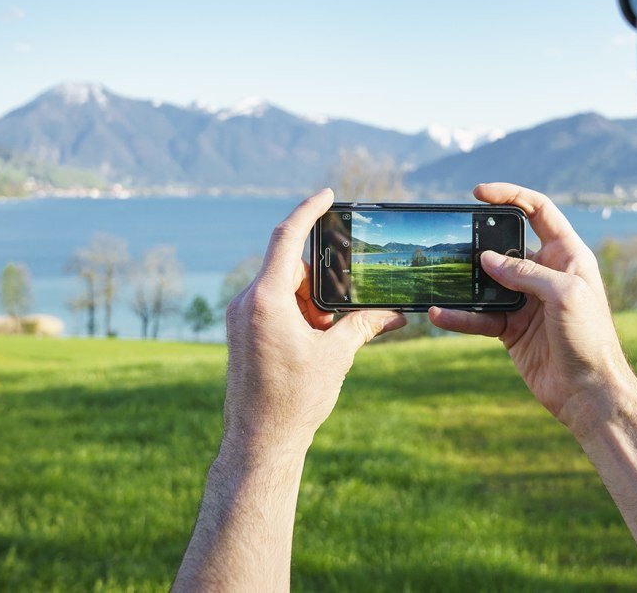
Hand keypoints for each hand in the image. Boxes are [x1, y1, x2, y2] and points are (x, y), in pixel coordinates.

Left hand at [222, 188, 405, 454]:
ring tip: (328, 337)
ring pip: (283, 289)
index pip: (287, 238)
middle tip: (344, 308)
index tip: (326, 195)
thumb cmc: (295, 400)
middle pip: (291, 268)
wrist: (260, 441)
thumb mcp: (337, 356)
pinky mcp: (240, 332)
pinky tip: (315, 341)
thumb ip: (364, 325)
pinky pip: (272, 307)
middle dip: (322, 281)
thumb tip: (396, 314)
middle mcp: (247, 302)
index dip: (308, 211)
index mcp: (266, 300)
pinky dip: (296, 314)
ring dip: (310, 303)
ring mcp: (240, 317)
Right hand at [429, 183, 636, 433]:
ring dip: (464, 282)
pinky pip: (480, 316)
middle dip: (479, 242)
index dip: (511, 196)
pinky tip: (441, 315)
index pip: (539, 211)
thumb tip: (487, 260)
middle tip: (454, 240)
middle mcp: (546, 274)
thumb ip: (525, 272)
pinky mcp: (512, 329)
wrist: (589, 392)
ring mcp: (527, 301)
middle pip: (506, 245)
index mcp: (567, 256)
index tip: (479, 193)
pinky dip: (461, 316)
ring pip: (487, 283)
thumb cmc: (590, 338)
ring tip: (440, 279)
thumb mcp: (564, 294)